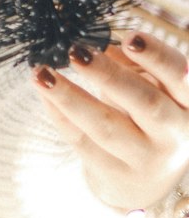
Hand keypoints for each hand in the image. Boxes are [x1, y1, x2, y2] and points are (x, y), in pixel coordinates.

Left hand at [33, 31, 188, 210]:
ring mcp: (146, 159)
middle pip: (145, 103)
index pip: (180, 78)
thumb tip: (97, 42)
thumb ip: (131, 64)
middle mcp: (175, 134)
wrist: (145, 179)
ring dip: (70, 97)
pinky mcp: (115, 174)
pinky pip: (82, 141)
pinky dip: (60, 114)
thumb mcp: (151, 89)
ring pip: (106, 127)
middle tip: (76, 51)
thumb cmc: (148, 118)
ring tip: (42, 73)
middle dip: (109, 75)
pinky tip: (43, 92)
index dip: (157, 57)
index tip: (129, 38)